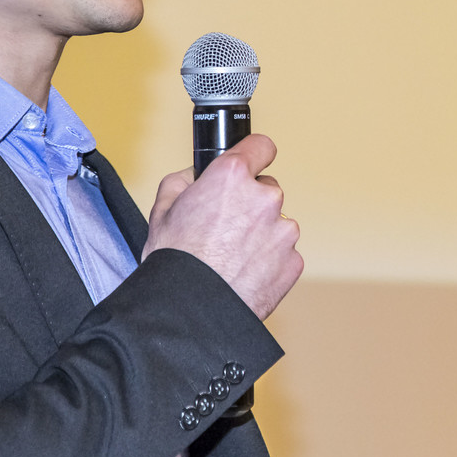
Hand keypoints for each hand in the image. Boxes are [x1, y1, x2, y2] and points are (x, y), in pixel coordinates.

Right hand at [143, 134, 302, 319]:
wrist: (189, 311)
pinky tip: (243, 274)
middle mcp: (264, 198)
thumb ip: (186, 179)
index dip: (253, 155)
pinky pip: (283, 253)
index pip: (261, 146)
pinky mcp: (293, 261)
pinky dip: (269, 262)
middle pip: (266, 190)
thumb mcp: (163, 207)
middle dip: (250, 204)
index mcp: (232, 177)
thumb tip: (199, 174)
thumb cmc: (175, 262)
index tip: (251, 164)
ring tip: (231, 258)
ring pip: (276, 224)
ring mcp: (283, 231)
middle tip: (225, 228)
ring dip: (261, 235)